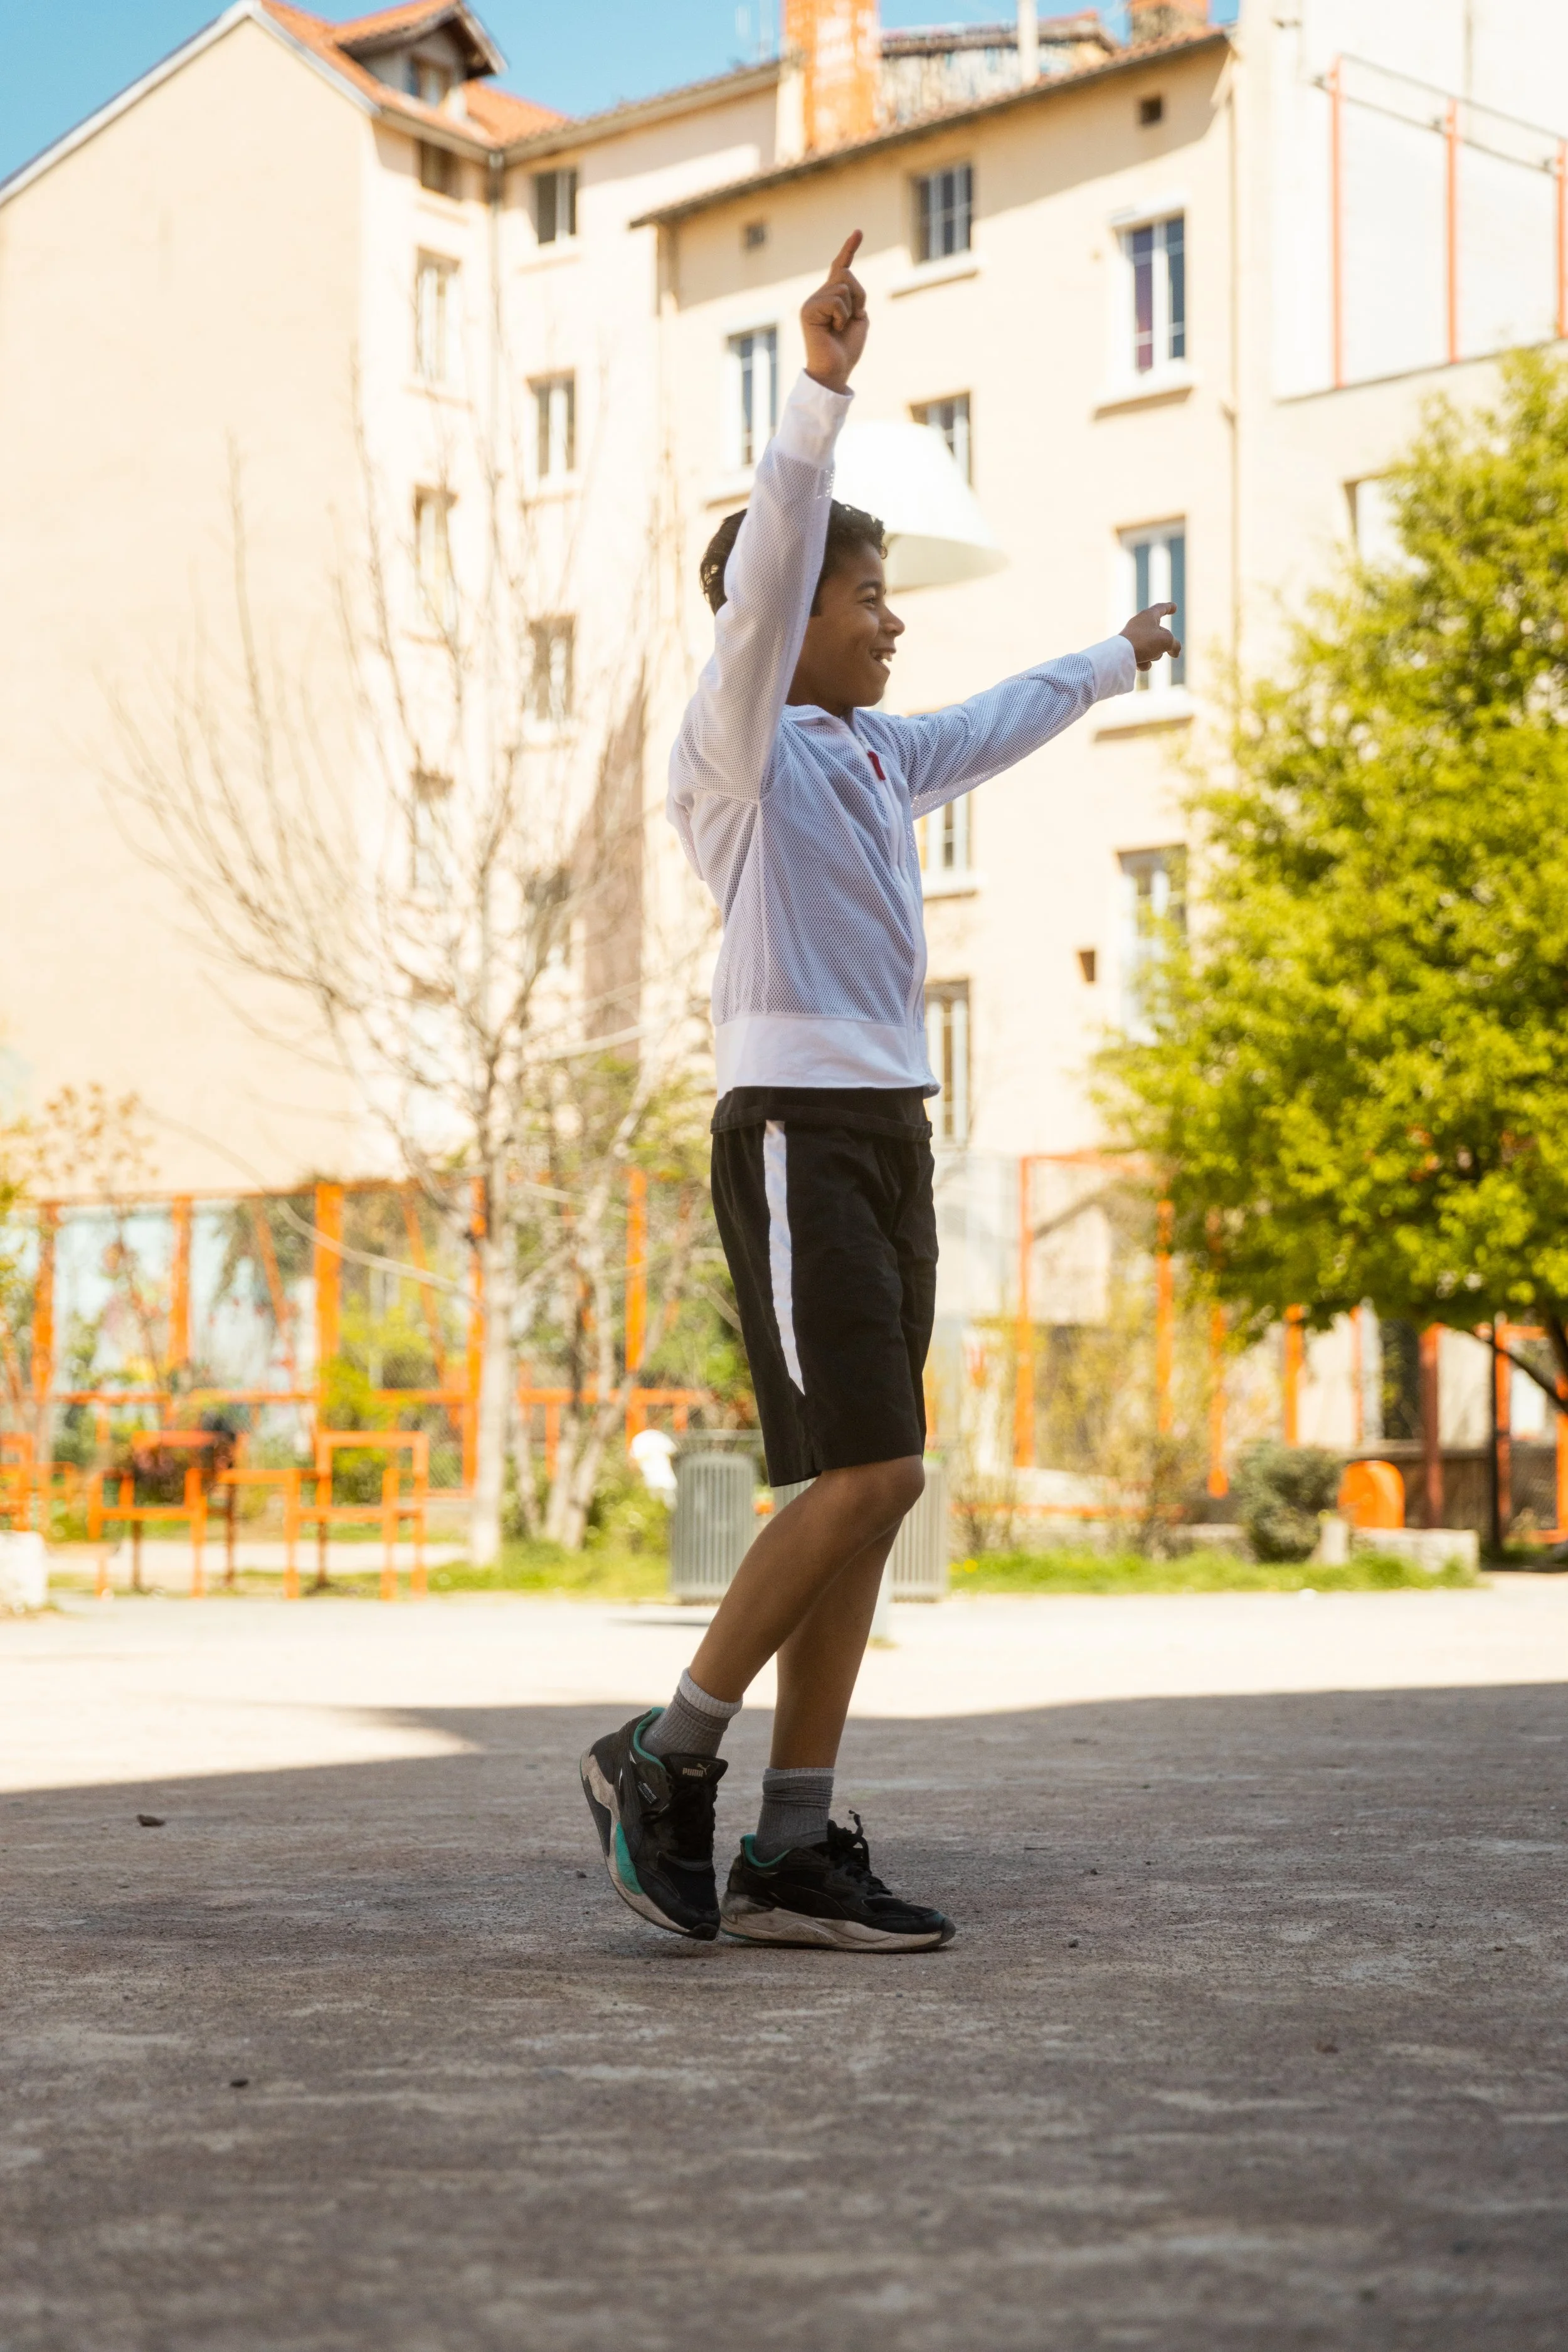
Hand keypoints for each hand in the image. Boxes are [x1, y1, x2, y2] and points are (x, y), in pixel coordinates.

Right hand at [801, 232, 868, 393]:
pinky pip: (836, 300)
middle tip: (853, 319)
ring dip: (850, 308)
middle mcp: (819, 296)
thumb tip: (845, 282)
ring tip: (840, 327)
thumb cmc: (847, 350)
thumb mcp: (859, 318)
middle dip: (858, 296)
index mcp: (831, 297)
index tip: (859, 232)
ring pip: (843, 286)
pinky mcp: (809, 309)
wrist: (835, 371)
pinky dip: (842, 316)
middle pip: (846, 275)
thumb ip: (855, 297)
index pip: (840, 267)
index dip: (849, 249)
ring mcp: (812, 301)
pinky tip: (834, 329)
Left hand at [1121, 602, 1180, 671]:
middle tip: (1170, 652)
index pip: (1161, 608)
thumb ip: (1174, 645)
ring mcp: (1133, 638)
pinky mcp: (1128, 651)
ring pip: (1153, 648)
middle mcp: (1139, 624)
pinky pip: (1143, 657)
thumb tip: (1174, 652)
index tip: (1174, 607)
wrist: (1120, 656)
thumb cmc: (1144, 642)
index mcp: (1148, 615)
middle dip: (1165, 645)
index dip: (1169, 608)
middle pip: (1160, 634)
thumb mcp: (1166, 641)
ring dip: (1155, 655)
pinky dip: (1144, 662)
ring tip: (1147, 655)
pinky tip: (1138, 663)